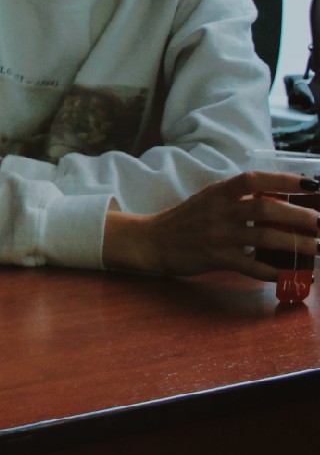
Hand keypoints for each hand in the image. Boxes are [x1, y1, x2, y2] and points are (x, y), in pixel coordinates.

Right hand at [103, 171, 319, 279]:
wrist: (151, 241)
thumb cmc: (185, 220)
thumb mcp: (207, 200)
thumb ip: (236, 198)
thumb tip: (276, 200)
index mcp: (218, 192)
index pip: (253, 179)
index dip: (283, 179)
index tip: (311, 184)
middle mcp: (219, 210)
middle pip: (265, 208)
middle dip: (298, 215)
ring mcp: (217, 235)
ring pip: (263, 237)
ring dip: (295, 243)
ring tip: (318, 249)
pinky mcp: (215, 258)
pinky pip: (250, 265)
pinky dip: (273, 271)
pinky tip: (290, 275)